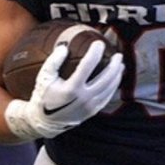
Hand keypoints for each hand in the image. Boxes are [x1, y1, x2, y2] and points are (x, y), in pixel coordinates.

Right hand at [4, 41, 123, 139]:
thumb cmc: (44, 96)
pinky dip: (113, 87)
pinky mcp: (92, 111)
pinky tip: (115, 79)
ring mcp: (90, 106)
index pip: (87, 66)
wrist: (46, 121)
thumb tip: (64, 48)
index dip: (95, 52)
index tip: (99, 43)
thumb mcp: (44, 77)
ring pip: (110, 88)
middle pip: (106, 78)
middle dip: (114, 64)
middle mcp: (83, 98)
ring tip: (120, 64)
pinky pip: (107, 97)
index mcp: (71, 88)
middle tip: (118, 54)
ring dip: (117, 75)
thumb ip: (53, 61)